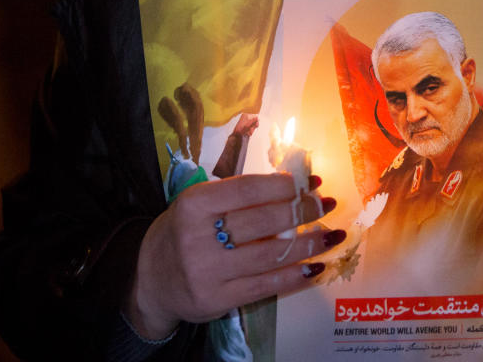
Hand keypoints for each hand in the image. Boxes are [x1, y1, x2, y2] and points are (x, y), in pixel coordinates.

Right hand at [124, 173, 342, 338]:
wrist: (151, 280)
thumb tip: (295, 186)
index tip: (310, 182)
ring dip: (308, 244)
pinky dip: (295, 276)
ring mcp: (207, 271)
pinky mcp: (216, 299)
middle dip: (302, 211)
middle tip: (326, 204)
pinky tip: (315, 267)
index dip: (285, 185)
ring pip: (270, 255)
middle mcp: (198, 237)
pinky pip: (265, 285)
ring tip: (331, 235)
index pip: (249, 190)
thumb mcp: (199, 205)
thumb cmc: (184, 233)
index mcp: (194, 204)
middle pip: (264, 221)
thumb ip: (239, 197)